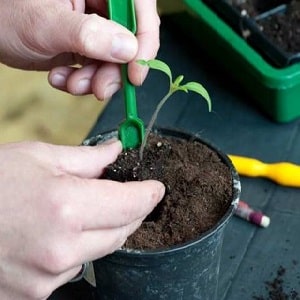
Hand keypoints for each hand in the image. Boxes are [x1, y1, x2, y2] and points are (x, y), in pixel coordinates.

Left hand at [0, 0, 159, 98]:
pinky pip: (98, 69)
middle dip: (113, 71)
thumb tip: (129, 50)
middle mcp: (101, 4)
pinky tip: (61, 79)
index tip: (135, 74)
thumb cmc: (6, 16)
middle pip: (130, 41)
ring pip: (114, 61)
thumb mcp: (46, 24)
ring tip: (71, 84)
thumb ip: (88, 35)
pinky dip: (83, 82)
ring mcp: (96, 27)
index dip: (145, 42)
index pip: (140, 9)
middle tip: (98, 89)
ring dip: (96, 80)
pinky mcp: (88, 46)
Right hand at [0, 140, 163, 299]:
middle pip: (121, 231)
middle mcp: (61, 248)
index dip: (148, 195)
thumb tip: (115, 152)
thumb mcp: (38, 157)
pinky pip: (74, 267)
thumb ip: (86, 158)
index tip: (156, 189)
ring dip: (104, 229)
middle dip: (130, 211)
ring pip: (100, 250)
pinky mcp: (35, 293)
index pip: (130, 205)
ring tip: (84, 210)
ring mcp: (47, 277)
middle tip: (128, 194)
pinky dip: (79, 247)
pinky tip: (60, 232)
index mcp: (66, 207)